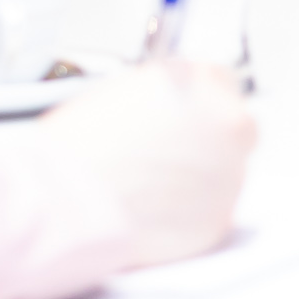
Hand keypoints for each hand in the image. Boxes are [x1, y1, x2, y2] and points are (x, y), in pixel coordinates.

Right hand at [37, 60, 255, 268]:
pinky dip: (189, 218)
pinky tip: (152, 215)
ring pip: (225, 176)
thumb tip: (174, 114)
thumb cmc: (79, 147)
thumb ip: (166, 99)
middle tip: (167, 161)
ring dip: (198, 182)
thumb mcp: (125, 93)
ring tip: (148, 191)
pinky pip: (210, 215)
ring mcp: (230, 171)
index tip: (185, 123)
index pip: (222, 85)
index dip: (199, 107)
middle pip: (234, 130)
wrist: (64, 199)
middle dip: (209, 145)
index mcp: (203, 80)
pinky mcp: (219, 218)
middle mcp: (228, 121)